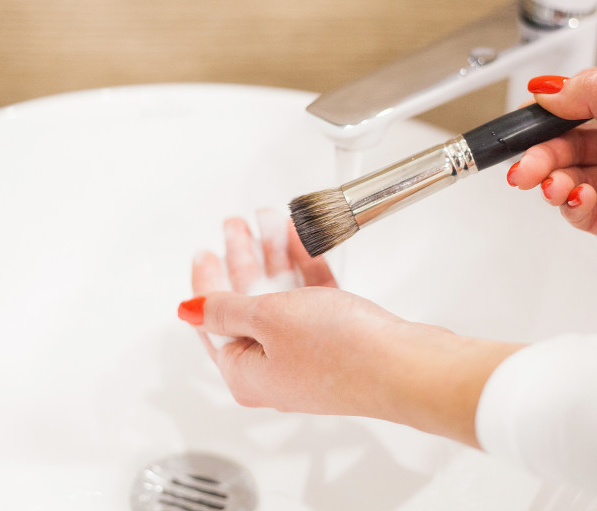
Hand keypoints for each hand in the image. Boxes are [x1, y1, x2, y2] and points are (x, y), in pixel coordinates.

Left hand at [179, 209, 522, 446]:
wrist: (407, 367)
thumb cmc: (342, 353)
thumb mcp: (269, 318)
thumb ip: (226, 309)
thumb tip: (189, 310)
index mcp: (245, 372)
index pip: (212, 321)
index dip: (207, 279)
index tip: (206, 250)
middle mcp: (273, 369)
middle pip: (246, 305)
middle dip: (243, 258)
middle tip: (238, 227)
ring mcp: (307, 356)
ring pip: (282, 298)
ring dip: (276, 257)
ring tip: (271, 223)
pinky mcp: (337, 343)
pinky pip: (312, 300)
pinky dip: (305, 270)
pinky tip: (303, 241)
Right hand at [508, 71, 596, 292]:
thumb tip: (553, 86)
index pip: (589, 103)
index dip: (555, 112)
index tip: (527, 120)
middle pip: (575, 144)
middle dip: (546, 155)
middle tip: (526, 168)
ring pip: (576, 179)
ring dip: (557, 182)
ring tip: (553, 188)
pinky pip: (588, 213)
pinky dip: (576, 208)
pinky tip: (578, 202)